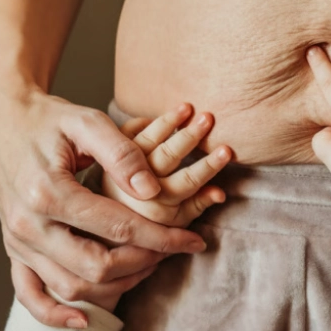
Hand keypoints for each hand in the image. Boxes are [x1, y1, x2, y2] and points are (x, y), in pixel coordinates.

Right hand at [0, 85, 207, 327]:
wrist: (3, 119)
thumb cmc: (49, 118)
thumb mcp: (88, 121)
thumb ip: (123, 153)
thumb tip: (152, 192)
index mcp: (47, 192)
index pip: (118, 228)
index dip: (162, 238)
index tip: (194, 241)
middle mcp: (27, 224)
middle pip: (96, 267)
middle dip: (144, 263)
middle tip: (172, 250)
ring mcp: (16, 241)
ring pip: (70, 287)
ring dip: (115, 286)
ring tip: (148, 266)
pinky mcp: (13, 249)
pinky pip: (29, 294)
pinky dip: (55, 314)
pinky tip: (85, 319)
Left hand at [101, 103, 231, 227]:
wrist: (104, 223)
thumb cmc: (149, 223)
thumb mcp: (175, 223)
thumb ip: (197, 206)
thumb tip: (220, 193)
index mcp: (155, 209)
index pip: (187, 183)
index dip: (207, 166)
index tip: (226, 150)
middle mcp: (135, 189)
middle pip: (166, 157)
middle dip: (189, 136)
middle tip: (208, 118)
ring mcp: (118, 171)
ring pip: (147, 141)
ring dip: (168, 122)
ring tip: (188, 107)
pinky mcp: (107, 158)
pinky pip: (127, 133)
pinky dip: (146, 122)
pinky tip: (166, 115)